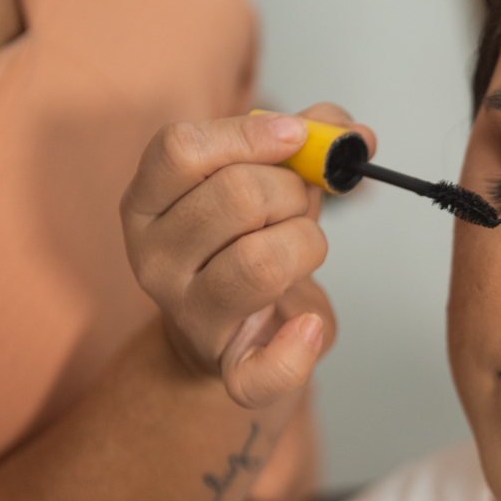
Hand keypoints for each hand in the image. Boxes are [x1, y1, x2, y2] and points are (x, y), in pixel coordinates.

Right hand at [121, 105, 376, 407]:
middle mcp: (154, 258)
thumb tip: (352, 133)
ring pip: (262, 261)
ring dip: (307, 244)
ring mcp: (187, 314)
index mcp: (147, 202)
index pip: (179, 149)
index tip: (296, 137)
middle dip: (292, 192)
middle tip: (296, 207)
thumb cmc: (249, 242)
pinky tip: (309, 326)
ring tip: (301, 249)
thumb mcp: (268, 182)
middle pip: (237, 196)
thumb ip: (309, 143)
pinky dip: (299, 347)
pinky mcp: (229, 367)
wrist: (237, 329)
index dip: (249, 134)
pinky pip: (265, 367)